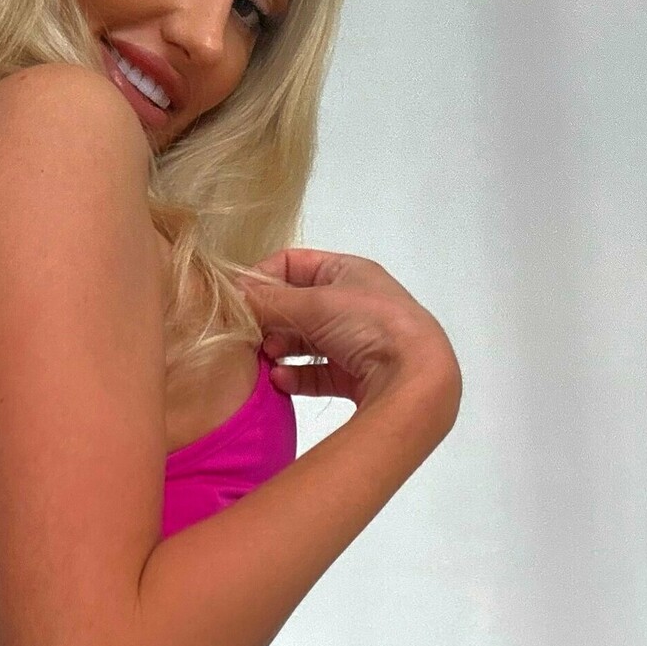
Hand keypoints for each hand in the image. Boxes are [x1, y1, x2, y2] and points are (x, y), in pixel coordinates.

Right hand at [236, 248, 460, 414]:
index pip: (294, 264)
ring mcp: (355, 341)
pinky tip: (280, 381)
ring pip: (305, 342)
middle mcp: (353, 302)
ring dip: (280, 349)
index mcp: (348, 271)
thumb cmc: (369, 324)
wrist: (414, 378)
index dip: (263, 277)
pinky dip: (296, 377)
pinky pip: (316, 374)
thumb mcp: (314, 303)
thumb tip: (231, 297)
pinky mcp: (356, 376)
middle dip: (270, 319)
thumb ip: (268, 300)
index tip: (237, 299)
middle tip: (248, 335)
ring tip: (263, 359)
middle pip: (297, 305)